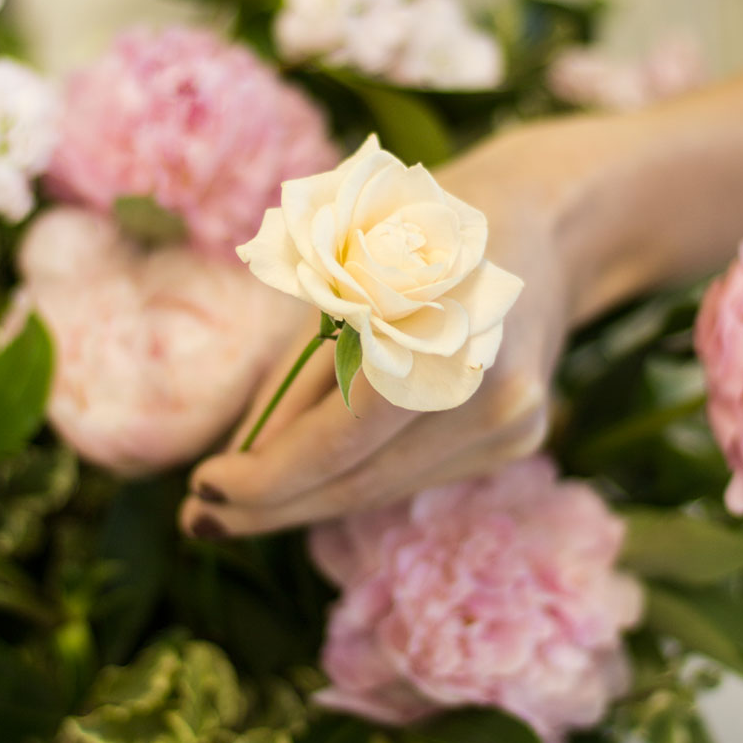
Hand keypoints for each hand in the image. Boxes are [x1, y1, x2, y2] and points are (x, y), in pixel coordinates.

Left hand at [179, 116, 617, 537]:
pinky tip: (308, 482)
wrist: (543, 222)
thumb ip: (297, 377)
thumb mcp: (340, 280)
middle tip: (201, 520)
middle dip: (274, 505)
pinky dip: (356, 478)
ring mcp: (514, 423)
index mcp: (441, 333)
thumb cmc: (420, 231)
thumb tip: (244, 457)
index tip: (200, 490)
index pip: (340, 439)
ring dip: (306, 501)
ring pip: (384, 487)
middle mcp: (488, 390)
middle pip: (361, 480)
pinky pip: (416, 474)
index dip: (266, 478)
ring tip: (237, 507)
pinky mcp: (520, 439)